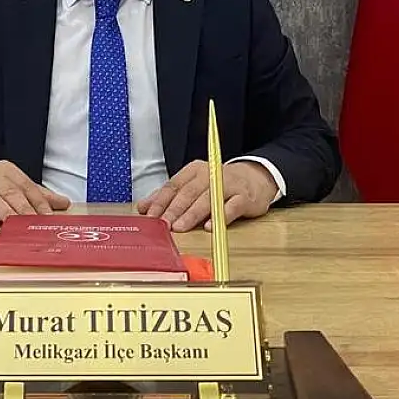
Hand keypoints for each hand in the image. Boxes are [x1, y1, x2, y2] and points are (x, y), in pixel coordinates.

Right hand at [0, 160, 70, 227]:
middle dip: (26, 209)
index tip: (49, 216)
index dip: (39, 202)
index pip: (27, 186)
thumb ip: (35, 193)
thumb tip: (62, 202)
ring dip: (7, 213)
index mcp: (8, 172)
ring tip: (17, 225)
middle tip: (36, 224)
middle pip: (12, 193)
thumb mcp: (10, 183)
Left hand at [136, 160, 278, 231]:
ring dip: (192, 214)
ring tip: (180, 227)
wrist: (256, 178)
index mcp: (194, 171)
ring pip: (207, 200)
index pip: (173, 185)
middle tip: (163, 225)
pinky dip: (220, 217)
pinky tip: (209, 227)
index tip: (150, 216)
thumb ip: (169, 196)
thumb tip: (143, 207)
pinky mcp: (244, 198)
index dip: (160, 201)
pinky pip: (231, 207)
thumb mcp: (193, 185)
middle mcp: (210, 175)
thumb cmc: (219, 185)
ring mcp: (228, 186)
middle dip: (174, 210)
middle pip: (188, 193)